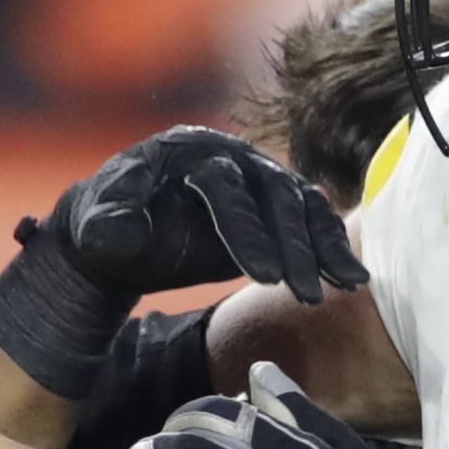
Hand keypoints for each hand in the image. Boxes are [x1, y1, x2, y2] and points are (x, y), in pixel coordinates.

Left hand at [0, 126, 364, 395]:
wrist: (122, 225)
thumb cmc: (107, 223)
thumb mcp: (96, 226)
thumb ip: (107, 226)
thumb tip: (120, 232)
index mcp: (188, 152)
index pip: (226, 187)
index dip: (245, 231)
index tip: (263, 278)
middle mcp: (232, 157)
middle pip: (274, 195)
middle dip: (294, 246)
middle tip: (306, 296)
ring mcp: (258, 177)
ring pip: (304, 204)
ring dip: (326, 246)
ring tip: (347, 287)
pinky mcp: (274, 203)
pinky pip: (313, 219)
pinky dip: (333, 246)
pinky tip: (352, 279)